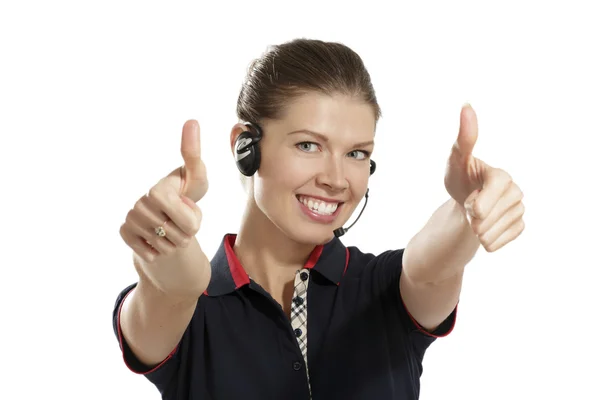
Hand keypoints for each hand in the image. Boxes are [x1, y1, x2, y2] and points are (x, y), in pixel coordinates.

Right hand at [120, 120, 207, 262]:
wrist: (168, 219)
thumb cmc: (186, 196)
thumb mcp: (198, 180)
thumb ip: (194, 155)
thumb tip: (191, 120)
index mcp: (157, 190)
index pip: (189, 223)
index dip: (193, 220)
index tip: (187, 206)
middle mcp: (140, 203)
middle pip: (178, 237)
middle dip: (186, 233)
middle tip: (181, 220)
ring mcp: (131, 218)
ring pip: (165, 247)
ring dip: (173, 243)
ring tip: (170, 227)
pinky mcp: (125, 233)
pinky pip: (149, 253)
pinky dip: (158, 251)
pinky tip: (157, 239)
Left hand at [444, 104, 524, 251]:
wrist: (463, 204)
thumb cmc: (459, 179)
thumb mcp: (455, 161)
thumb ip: (464, 138)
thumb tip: (467, 105)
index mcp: (501, 175)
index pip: (497, 188)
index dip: (481, 201)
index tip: (471, 208)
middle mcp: (515, 191)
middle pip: (491, 215)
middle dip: (473, 217)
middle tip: (468, 207)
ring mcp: (518, 210)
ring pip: (494, 231)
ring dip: (477, 230)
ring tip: (474, 217)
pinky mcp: (518, 227)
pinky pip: (499, 242)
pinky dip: (486, 241)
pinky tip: (483, 229)